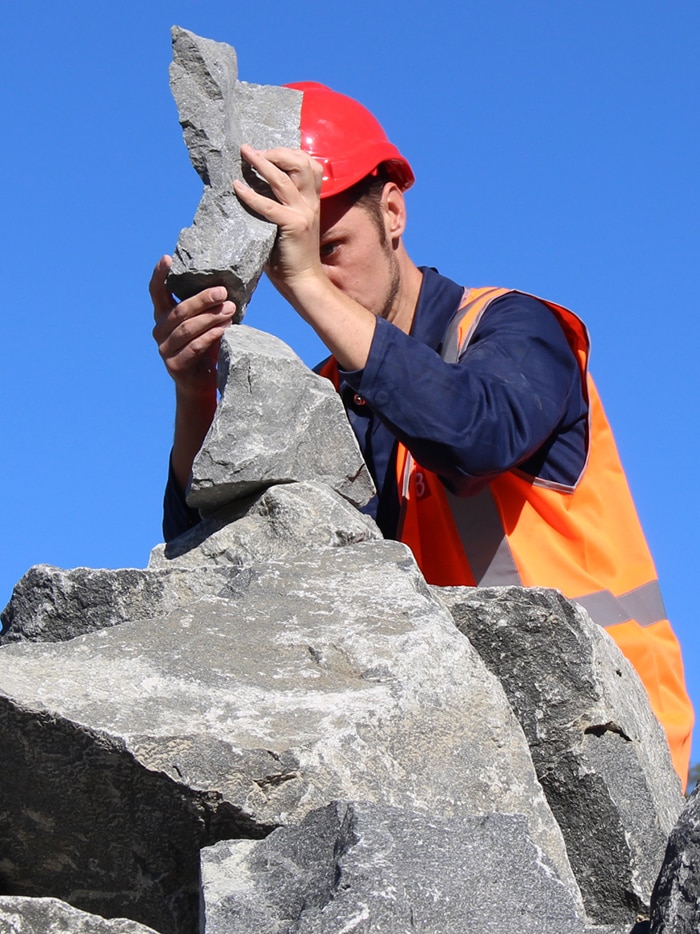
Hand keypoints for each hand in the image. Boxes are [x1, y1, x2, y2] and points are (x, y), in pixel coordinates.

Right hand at [150, 255, 235, 398]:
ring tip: (229, 309)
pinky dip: (210, 336)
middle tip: (222, 291)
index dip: (159, 275)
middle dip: (202, 299)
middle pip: (179, 311)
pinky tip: (224, 328)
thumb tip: (229, 283)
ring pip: (187, 329)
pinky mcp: (174, 365)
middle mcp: (159, 330)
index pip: (157, 292)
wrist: (202, 383)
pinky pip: (194, 347)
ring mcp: (164, 349)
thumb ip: (208, 307)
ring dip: (210, 318)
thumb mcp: (206, 323)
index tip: (166, 258)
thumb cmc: (207, 346)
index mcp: (163, 315)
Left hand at [233, 145, 324, 297]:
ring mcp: (303, 213)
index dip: (290, 152)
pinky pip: (268, 205)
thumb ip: (278, 205)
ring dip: (262, 163)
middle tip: (254, 152)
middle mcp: (310, 203)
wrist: (303, 280)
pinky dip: (251, 194)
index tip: (268, 150)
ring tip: (246, 154)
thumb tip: (250, 187)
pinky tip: (237, 187)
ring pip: (284, 178)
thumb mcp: (288, 223)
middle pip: (301, 162)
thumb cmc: (290, 255)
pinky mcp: (293, 225)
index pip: (311, 164)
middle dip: (277, 152)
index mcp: (312, 200)